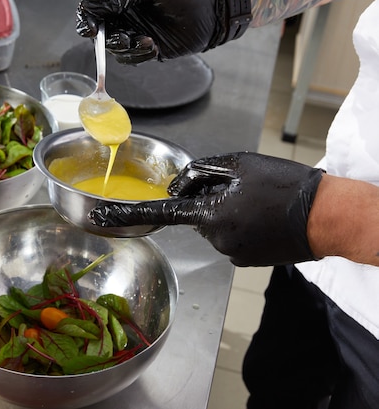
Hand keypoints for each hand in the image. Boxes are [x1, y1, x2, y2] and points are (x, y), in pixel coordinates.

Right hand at [76, 0, 249, 63]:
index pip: (93, 9)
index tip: (91, 30)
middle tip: (123, 38)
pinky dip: (138, 55)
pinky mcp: (147, 47)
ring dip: (126, 48)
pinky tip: (152, 46)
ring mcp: (136, 31)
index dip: (87, 21)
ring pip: (115, 48)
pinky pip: (132, 58)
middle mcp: (126, 14)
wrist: (215, 8)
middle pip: (101, 33)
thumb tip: (90, 8)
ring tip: (145, 41)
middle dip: (108, 39)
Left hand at [88, 152, 324, 266]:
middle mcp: (215, 240)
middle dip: (207, 202)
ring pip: (212, 227)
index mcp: (211, 214)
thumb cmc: (285, 185)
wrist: (326, 216)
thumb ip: (201, 172)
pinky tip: (260, 218)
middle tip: (242, 190)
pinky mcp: (243, 262)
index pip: (161, 212)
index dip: (127, 214)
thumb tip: (179, 186)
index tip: (101, 219)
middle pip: (195, 216)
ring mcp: (230, 254)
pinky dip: (236, 227)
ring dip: (225, 214)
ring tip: (257, 204)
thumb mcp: (240, 164)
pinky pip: (227, 239)